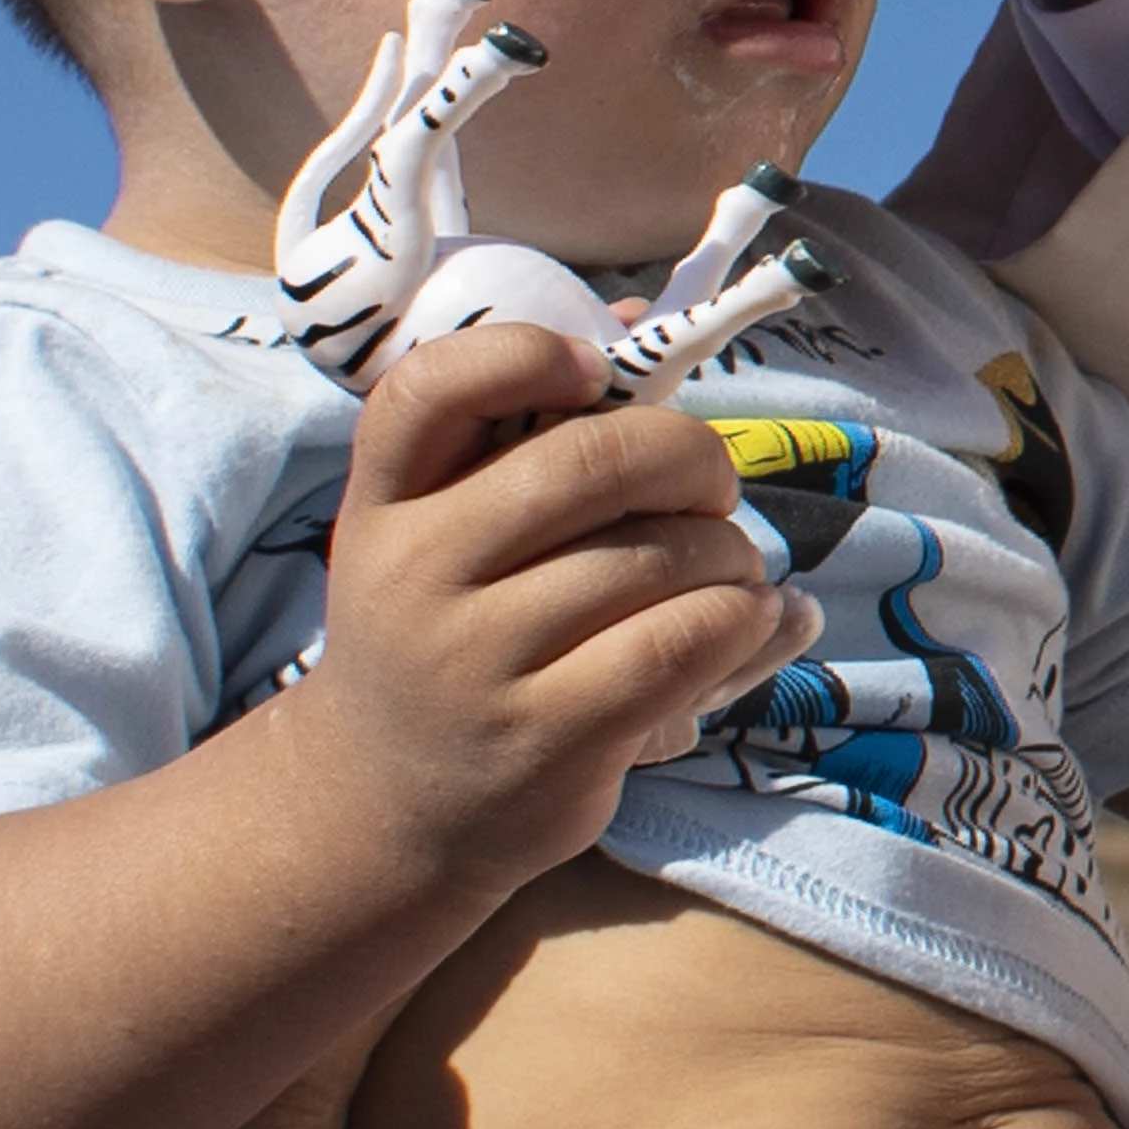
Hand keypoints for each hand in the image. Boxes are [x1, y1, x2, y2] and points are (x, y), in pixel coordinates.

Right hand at [307, 322, 803, 899]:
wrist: (387, 804)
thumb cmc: (447, 635)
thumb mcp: (440, 534)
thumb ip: (519, 437)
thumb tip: (636, 325)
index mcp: (384, 502)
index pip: (430, 388)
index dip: (525, 353)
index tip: (594, 373)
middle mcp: (414, 575)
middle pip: (588, 460)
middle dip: (690, 457)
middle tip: (711, 488)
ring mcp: (476, 662)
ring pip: (655, 557)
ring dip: (729, 552)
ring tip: (730, 571)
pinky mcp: (546, 739)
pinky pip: (681, 645)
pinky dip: (741, 619)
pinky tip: (744, 621)